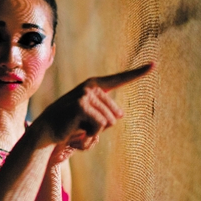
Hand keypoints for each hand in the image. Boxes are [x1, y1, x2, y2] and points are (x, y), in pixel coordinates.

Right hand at [35, 63, 153, 150]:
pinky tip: (76, 132)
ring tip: (78, 128)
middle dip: (103, 126)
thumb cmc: (68, 126)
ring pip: (109, 122)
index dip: (138, 73)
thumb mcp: (88, 117)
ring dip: (95, 132)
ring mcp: (85, 95)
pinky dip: (90, 135)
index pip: (119, 79)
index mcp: (93, 86)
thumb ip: (105, 114)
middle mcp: (90, 87)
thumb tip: (120, 115)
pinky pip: (100, 126)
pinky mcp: (82, 106)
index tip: (154, 65)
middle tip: (82, 125)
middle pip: (116, 114)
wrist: (45, 131)